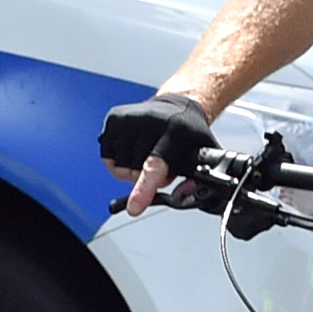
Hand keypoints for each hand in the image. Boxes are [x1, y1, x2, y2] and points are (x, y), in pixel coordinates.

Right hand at [102, 89, 217, 216]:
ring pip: (119, 168)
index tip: (134, 207)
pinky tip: (134, 148)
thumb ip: (199, 179)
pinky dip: (119, 160)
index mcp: (175, 130)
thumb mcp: (204, 153)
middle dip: (147, 179)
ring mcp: (128, 118)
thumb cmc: (189, 132)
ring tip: (148, 155)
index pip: (155, 165)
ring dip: (133, 171)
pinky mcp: (114, 118)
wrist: (176, 104)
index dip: (144, 188)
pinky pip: (108, 157)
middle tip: (161, 166)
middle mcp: (148, 121)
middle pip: (134, 173)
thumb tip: (182, 194)